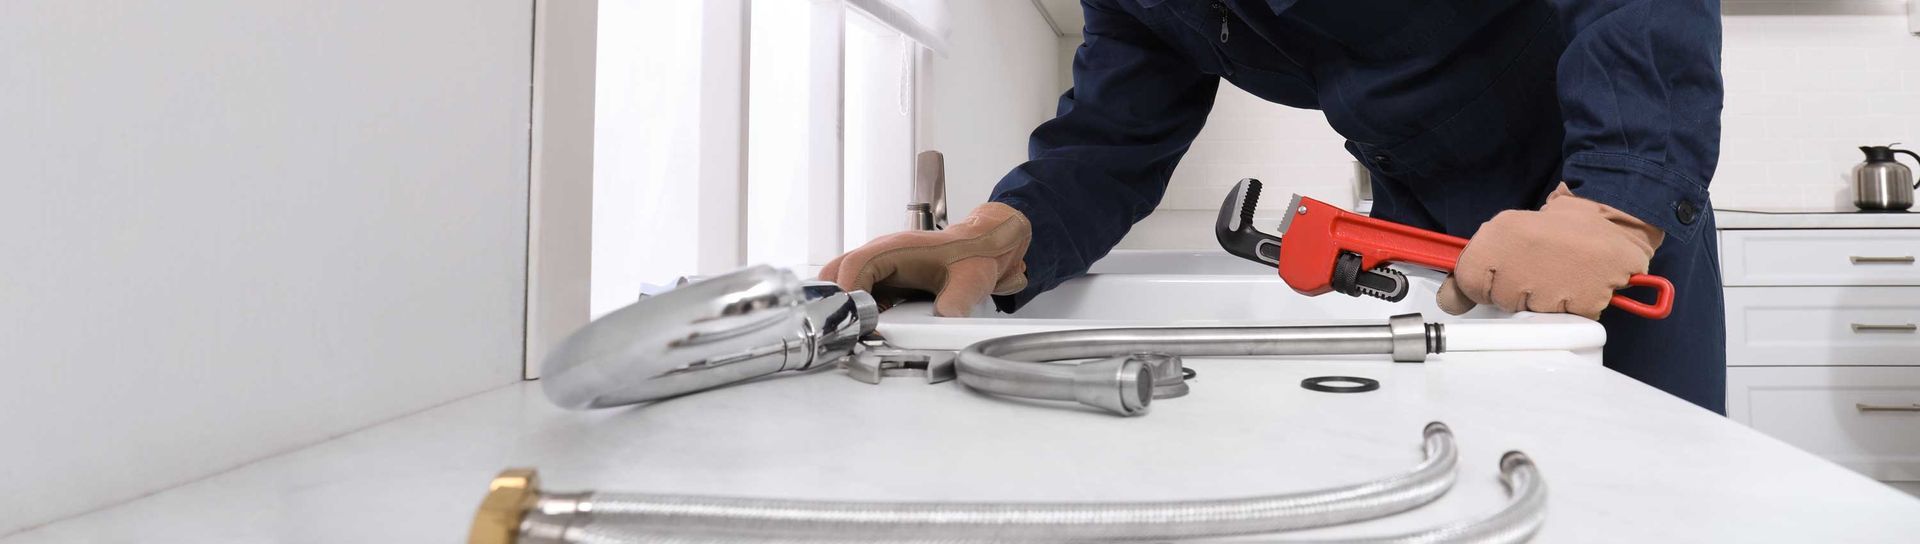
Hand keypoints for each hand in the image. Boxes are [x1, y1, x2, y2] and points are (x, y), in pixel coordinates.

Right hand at [820, 202, 1030, 316]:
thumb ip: (957, 302)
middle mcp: (881, 254)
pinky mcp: (883, 279)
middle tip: (847, 329)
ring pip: (842, 282)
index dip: (848, 293)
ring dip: (844, 306)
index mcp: (895, 248)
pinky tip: (870, 328)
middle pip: (837, 273)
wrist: (982, 248)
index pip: (855, 266)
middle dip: (835, 301)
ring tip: (856, 332)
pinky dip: (857, 310)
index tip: (852, 319)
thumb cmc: (973, 256)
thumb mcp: (969, 281)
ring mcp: (879, 266)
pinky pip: (858, 292)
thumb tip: (944, 323)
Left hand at [1436, 184, 1662, 319]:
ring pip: (1530, 317)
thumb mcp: (1502, 235)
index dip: (1484, 283)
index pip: (1469, 285)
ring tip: (1556, 275)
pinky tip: (1574, 286)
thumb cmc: (1549, 232)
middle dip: (1514, 292)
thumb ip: (1471, 269)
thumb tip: (1449, 303)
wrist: (1605, 226)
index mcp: (1497, 240)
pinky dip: (1568, 310)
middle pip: (1501, 303)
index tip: (1501, 272)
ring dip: (1541, 303)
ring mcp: (1551, 289)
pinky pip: (1563, 323)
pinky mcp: (1581, 306)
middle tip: (1536, 269)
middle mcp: (1520, 264)